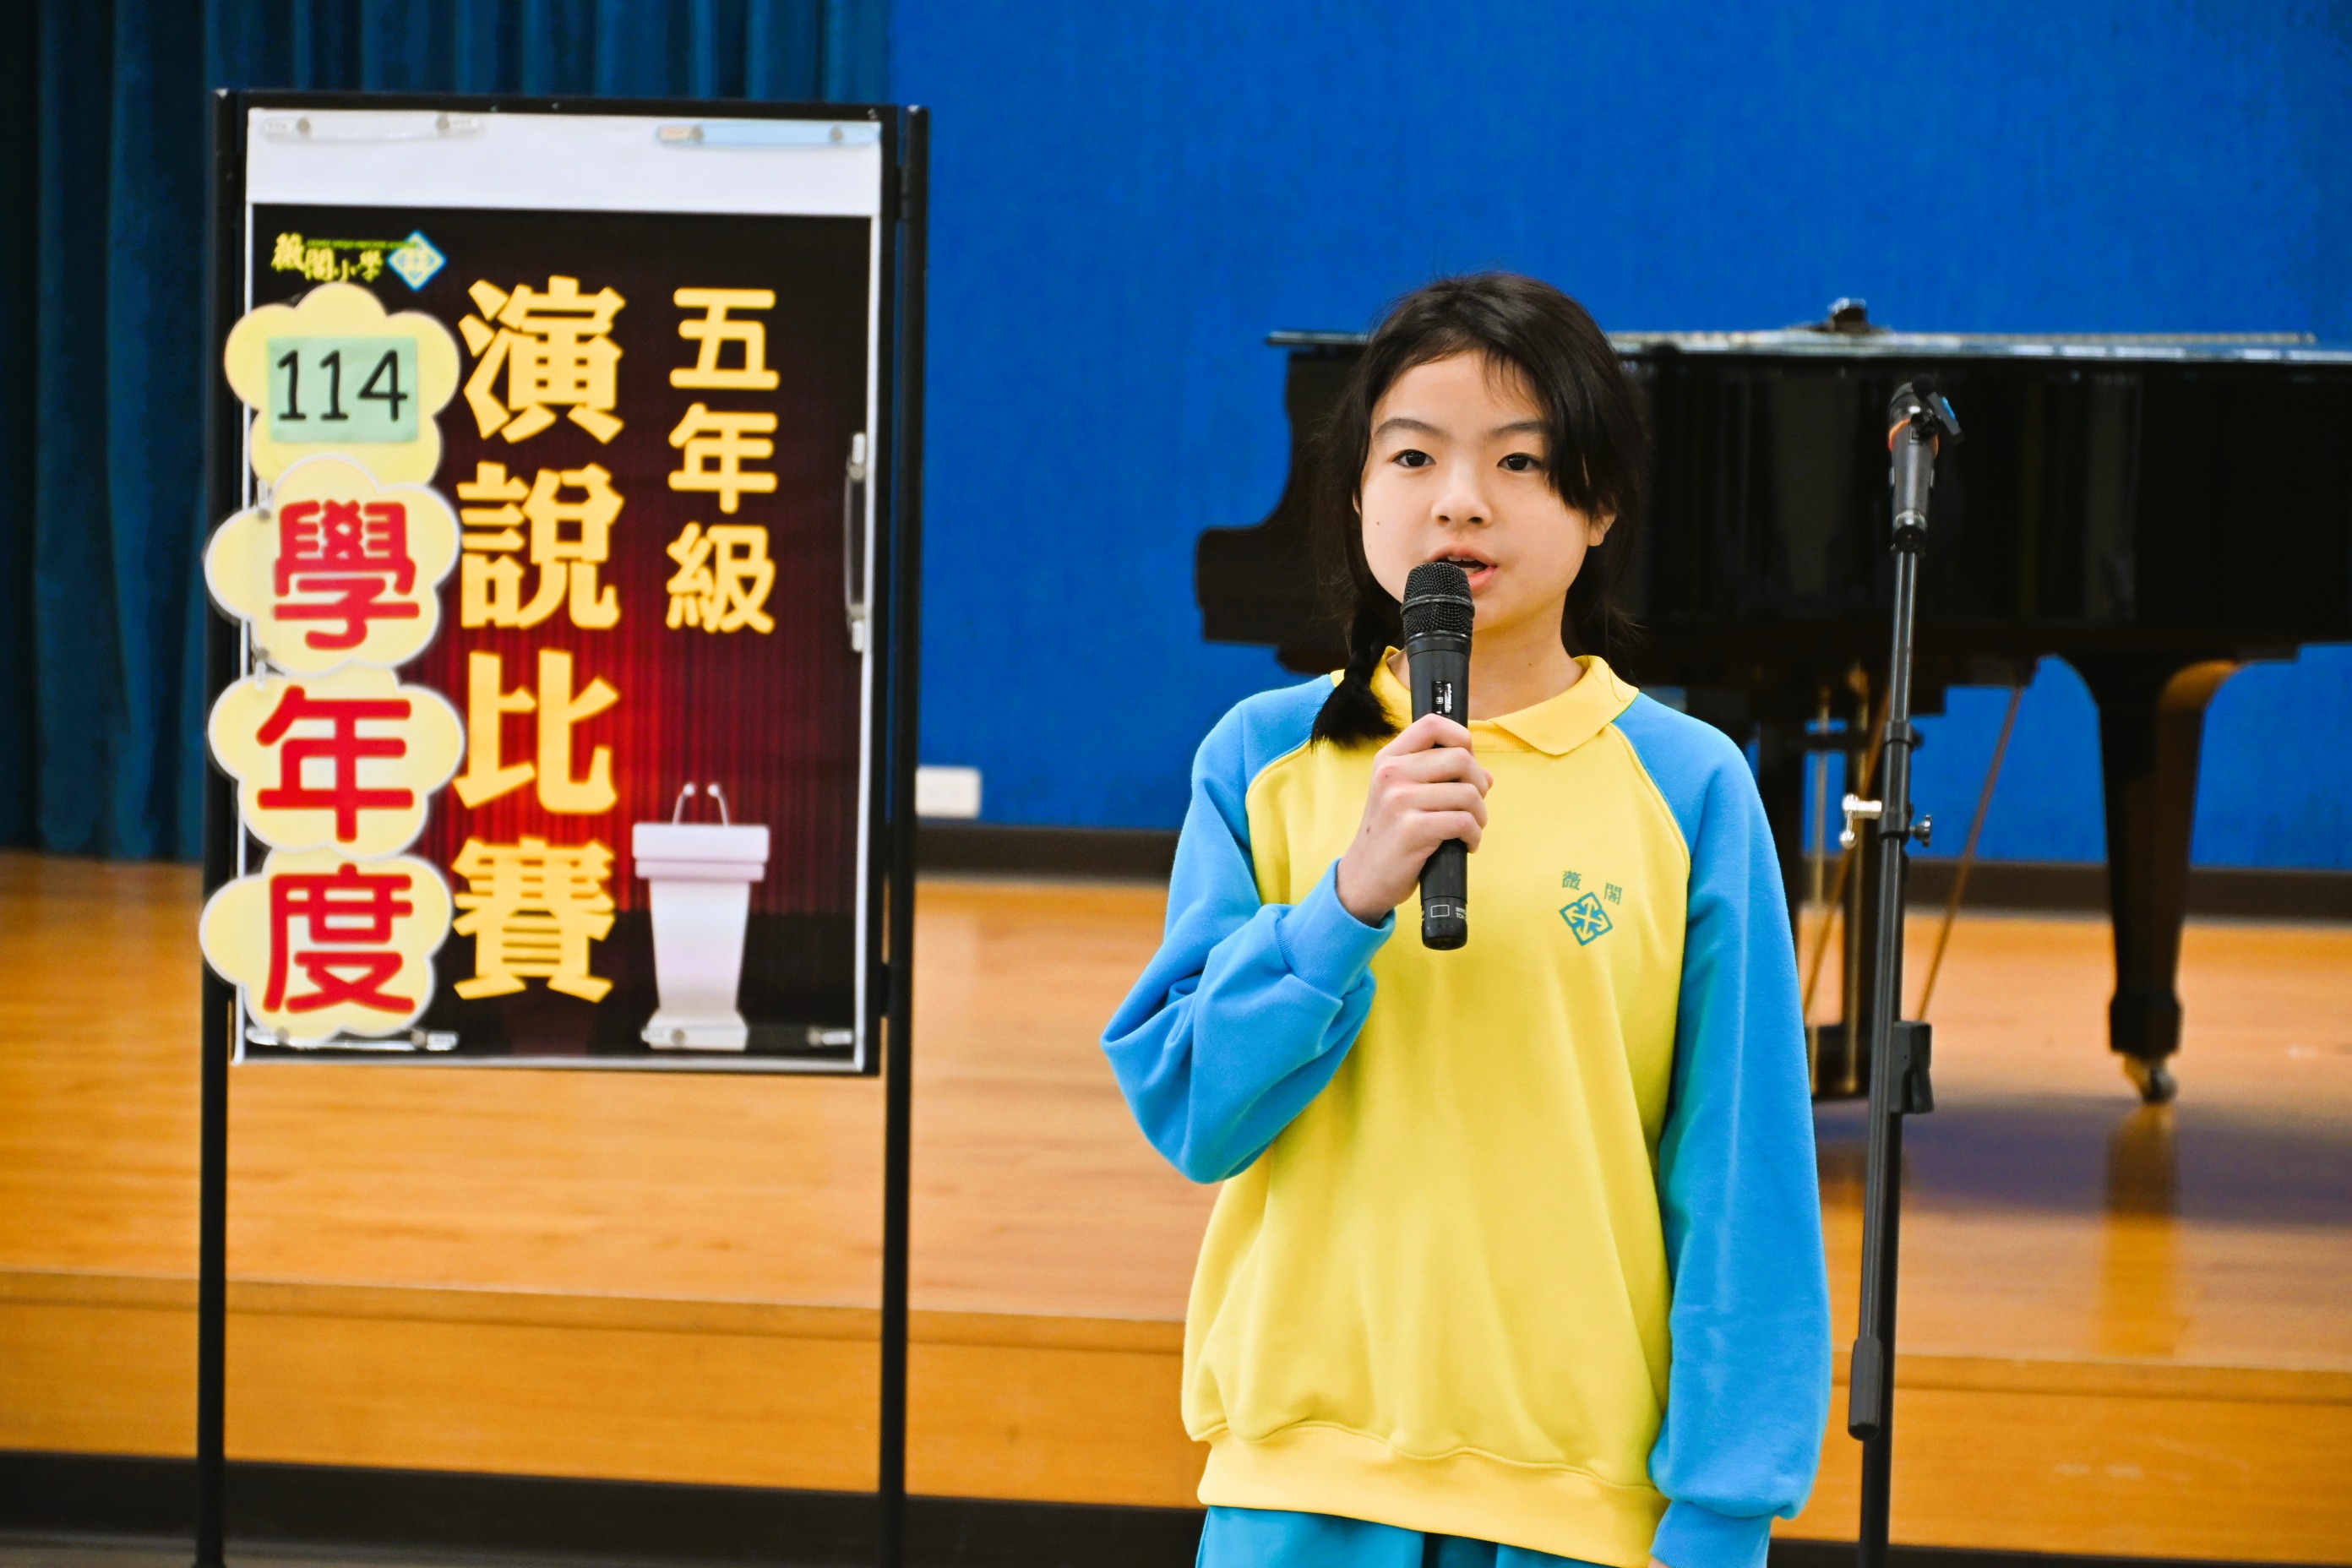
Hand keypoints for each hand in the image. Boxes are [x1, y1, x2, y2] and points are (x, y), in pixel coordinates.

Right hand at [1334, 712, 1490, 923]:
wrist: (1364, 877)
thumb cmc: (1391, 835)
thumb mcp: (1402, 795)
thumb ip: (1439, 777)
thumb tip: (1485, 775)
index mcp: (1389, 760)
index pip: (1431, 724)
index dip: (1461, 737)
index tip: (1467, 762)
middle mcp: (1392, 774)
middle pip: (1460, 758)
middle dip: (1478, 784)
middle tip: (1473, 806)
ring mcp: (1400, 801)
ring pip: (1468, 793)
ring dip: (1480, 815)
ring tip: (1470, 829)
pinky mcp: (1412, 829)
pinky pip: (1464, 822)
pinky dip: (1474, 836)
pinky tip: (1466, 844)